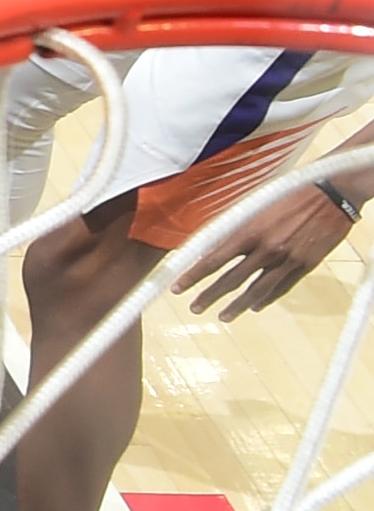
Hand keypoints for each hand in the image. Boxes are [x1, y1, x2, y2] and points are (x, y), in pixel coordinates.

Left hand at [174, 177, 357, 317]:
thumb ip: (236, 225)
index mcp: (249, 231)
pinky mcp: (306, 265)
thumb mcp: (256, 205)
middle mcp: (266, 248)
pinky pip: (282, 287)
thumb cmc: (291, 193)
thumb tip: (213, 242)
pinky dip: (266, 299)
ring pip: (256, 289)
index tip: (178, 288)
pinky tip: (255, 306)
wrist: (333, 194)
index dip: (194, 275)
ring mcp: (287, 259)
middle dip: (210, 296)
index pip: (214, 259)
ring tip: (223, 317)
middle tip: (194, 308)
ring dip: (237, 305)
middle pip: (232, 279)